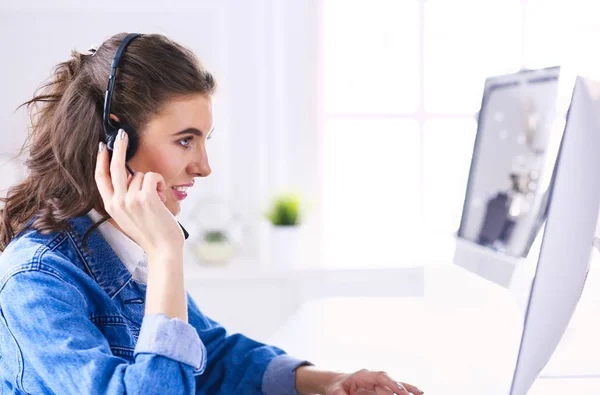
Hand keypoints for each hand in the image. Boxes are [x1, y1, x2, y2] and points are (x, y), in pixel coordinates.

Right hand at [95, 129, 183, 253]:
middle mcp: (117, 202)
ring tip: (157, 201)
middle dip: (119, 147)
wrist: (163, 249)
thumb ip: (125, 199)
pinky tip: (163, 198)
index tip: (103, 146)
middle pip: (115, 167)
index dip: (101, 160)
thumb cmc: (151, 234)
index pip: (101, 178)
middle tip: (123, 133)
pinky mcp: (145, 197)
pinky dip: (160, 184)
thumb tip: (130, 177)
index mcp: (111, 207)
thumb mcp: (129, 217)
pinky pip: (152, 176)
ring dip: (152, 183)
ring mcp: (130, 199)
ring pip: (140, 175)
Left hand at [324, 369, 422, 394]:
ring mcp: (379, 383)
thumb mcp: (335, 391)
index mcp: (364, 375)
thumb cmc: (337, 386)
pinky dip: (404, 391)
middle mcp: (374, 377)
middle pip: (392, 381)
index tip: (400, 389)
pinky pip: (394, 390)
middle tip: (416, 394)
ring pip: (396, 385)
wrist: (338, 383)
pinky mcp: (381, 389)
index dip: (391, 382)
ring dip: (408, 389)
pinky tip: (415, 393)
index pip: (381, 376)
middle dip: (403, 387)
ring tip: (420, 393)